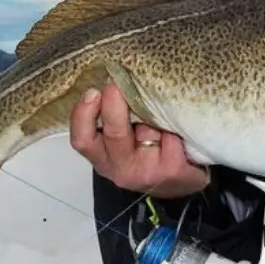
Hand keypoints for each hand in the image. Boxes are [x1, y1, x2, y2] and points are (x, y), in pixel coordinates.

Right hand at [70, 82, 209, 198]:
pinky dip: (176, 127)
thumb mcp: (126, 141)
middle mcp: (121, 169)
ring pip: (148, 130)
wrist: (182, 184)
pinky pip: (172, 136)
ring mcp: (146, 172)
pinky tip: (179, 130)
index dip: (83, 115)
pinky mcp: (171, 172)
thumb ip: (115, 120)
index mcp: (103, 158)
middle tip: (117, 83)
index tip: (93, 92)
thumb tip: (112, 79)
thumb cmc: (150, 155)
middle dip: (115, 105)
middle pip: (114, 133)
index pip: (83, 140)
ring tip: (162, 116)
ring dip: (155, 116)